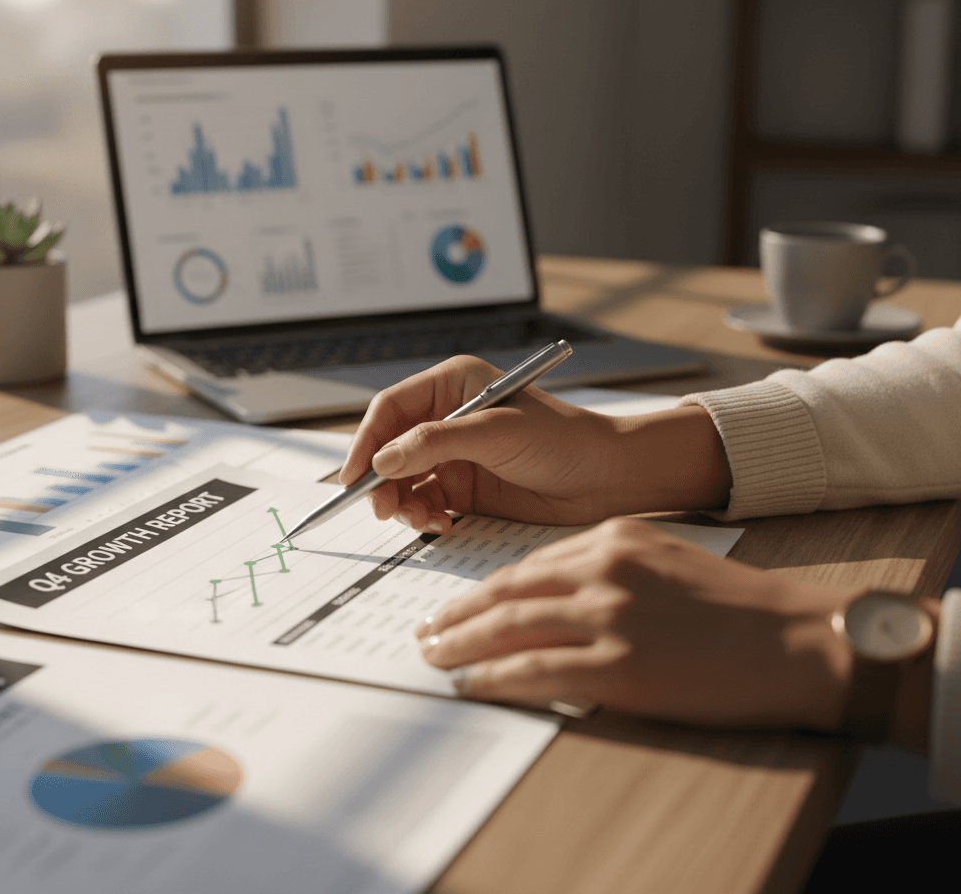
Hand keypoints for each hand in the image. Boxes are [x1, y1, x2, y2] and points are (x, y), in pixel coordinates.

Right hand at [339, 355, 730, 533]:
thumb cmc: (563, 440)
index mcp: (453, 385)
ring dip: (404, 502)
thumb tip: (382, 461)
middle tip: (384, 509)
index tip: (353, 476)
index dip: (367, 441)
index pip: (392, 409)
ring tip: (423, 520)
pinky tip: (442, 524)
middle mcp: (448, 417)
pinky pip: (426, 501)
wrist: (606, 478)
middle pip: (390, 447)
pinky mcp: (465, 487)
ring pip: (404, 479)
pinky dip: (425, 516)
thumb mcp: (496, 433)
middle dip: (382, 479)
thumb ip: (436, 443)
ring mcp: (455, 454)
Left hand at [416, 517, 854, 729]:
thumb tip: (551, 594)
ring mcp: (608, 616)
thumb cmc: (735, 604)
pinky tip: (470, 684)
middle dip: (458, 612)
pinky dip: (492, 677)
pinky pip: (534, 669)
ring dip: (461, 643)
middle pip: (507, 590)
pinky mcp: (617, 667)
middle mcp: (603, 568)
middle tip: (426, 629)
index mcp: (613, 538)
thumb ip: (608, 566)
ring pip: (508, 626)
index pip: (528, 565)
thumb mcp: (665, 559)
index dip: (485, 588)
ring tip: (434, 656)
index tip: (460, 604)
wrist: (795, 638)